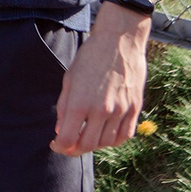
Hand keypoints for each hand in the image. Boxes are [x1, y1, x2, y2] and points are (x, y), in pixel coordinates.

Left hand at [52, 7, 149, 154]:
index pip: (68, 139)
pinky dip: (114, 140)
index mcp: (80, 103)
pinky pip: (125, 135)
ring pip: (107, 142)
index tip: (55, 144)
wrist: (119, 42)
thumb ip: (64, 107)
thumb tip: (61, 131)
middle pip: (87, 145)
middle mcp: (102, 111)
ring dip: (94, 144)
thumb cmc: (90, 57)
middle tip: (69, 145)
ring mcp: (121, 111)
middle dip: (75, 149)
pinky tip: (105, 134)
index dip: (60, 147)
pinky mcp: (135, 108)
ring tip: (86, 136)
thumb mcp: (69, 79)